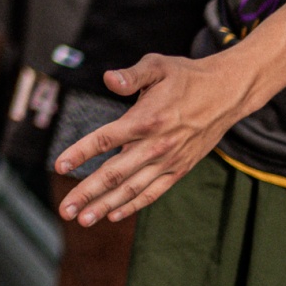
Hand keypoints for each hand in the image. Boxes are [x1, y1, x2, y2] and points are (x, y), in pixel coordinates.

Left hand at [55, 51, 251, 224]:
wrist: (227, 94)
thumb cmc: (186, 77)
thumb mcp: (158, 65)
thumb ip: (131, 75)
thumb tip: (108, 79)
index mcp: (147, 119)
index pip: (106, 138)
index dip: (81, 152)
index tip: (59, 165)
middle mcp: (156, 145)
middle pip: (115, 173)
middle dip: (87, 192)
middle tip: (65, 210)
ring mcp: (169, 160)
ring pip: (132, 189)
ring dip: (105, 205)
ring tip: (83, 219)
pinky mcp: (179, 169)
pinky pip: (153, 192)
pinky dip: (133, 205)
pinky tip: (113, 215)